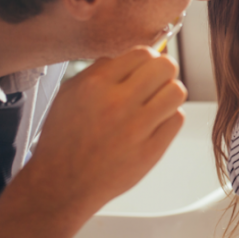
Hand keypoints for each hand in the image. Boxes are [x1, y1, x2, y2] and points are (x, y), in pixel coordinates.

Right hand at [0, 47, 185, 237]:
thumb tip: (128, 57)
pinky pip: (177, 119)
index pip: (142, 53)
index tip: (145, 69)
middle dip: (163, 72)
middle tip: (155, 84)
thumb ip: (98, 71)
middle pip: (166, 66)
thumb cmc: (64, 139)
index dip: (147, 59)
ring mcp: (136, 128)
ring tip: (157, 104)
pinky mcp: (151, 150)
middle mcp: (117, 103)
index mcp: (96, 84)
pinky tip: (154, 125)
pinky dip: (169, 118)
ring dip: (169, 95)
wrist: (61, 184)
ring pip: (176, 91)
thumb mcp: (69, 94)